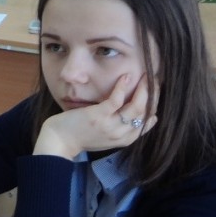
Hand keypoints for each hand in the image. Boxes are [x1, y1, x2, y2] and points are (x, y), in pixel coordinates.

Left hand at [35, 74, 158, 158]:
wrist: (59, 142)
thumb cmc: (81, 136)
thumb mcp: (107, 136)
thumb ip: (122, 128)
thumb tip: (140, 117)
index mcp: (125, 139)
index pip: (149, 121)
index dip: (155, 104)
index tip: (156, 90)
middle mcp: (121, 134)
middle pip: (147, 111)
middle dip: (154, 93)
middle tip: (155, 78)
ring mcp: (111, 125)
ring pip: (137, 106)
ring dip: (144, 88)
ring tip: (146, 75)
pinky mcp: (99, 116)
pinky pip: (116, 99)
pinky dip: (123, 87)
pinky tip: (125, 76)